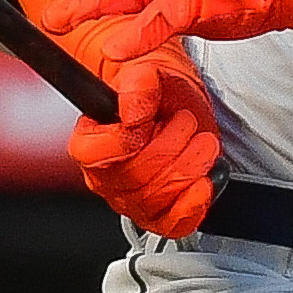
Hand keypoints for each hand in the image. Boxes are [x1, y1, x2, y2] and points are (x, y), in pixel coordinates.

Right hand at [71, 41, 222, 236]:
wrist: (175, 98)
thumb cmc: (155, 86)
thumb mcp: (146, 68)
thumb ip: (137, 84)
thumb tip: (132, 111)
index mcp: (90, 139)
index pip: (95, 154)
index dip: (126, 140)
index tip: (150, 119)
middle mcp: (104, 174)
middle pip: (134, 179)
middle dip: (171, 148)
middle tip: (185, 122)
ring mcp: (130, 197)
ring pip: (154, 201)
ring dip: (188, 168)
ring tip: (201, 142)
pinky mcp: (157, 212)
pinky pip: (170, 224)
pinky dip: (192, 206)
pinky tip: (203, 184)